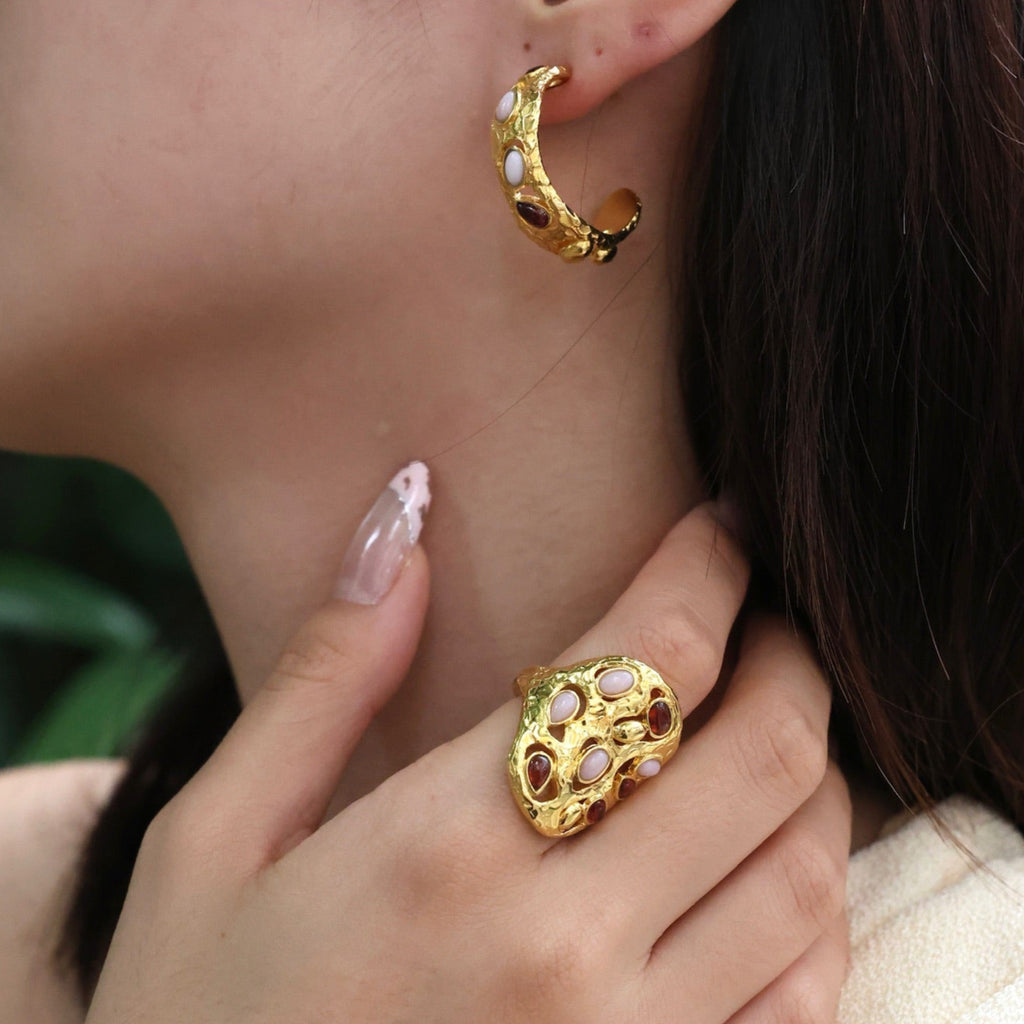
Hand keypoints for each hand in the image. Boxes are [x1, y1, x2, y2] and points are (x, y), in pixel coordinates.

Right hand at [85, 503, 850, 1023]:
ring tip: (764, 726)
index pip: (645, 661)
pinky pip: (802, 998)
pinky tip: (757, 868)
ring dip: (812, 774)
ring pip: (804, 872)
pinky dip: (811, 907)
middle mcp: (559, 950)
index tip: (722, 526)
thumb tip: (403, 520)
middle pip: (764, 751)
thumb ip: (319, 676)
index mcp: (443, 849)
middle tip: (760, 620)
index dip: (707, 566)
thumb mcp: (214, 841)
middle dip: (788, 656)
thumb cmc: (194, 1021)